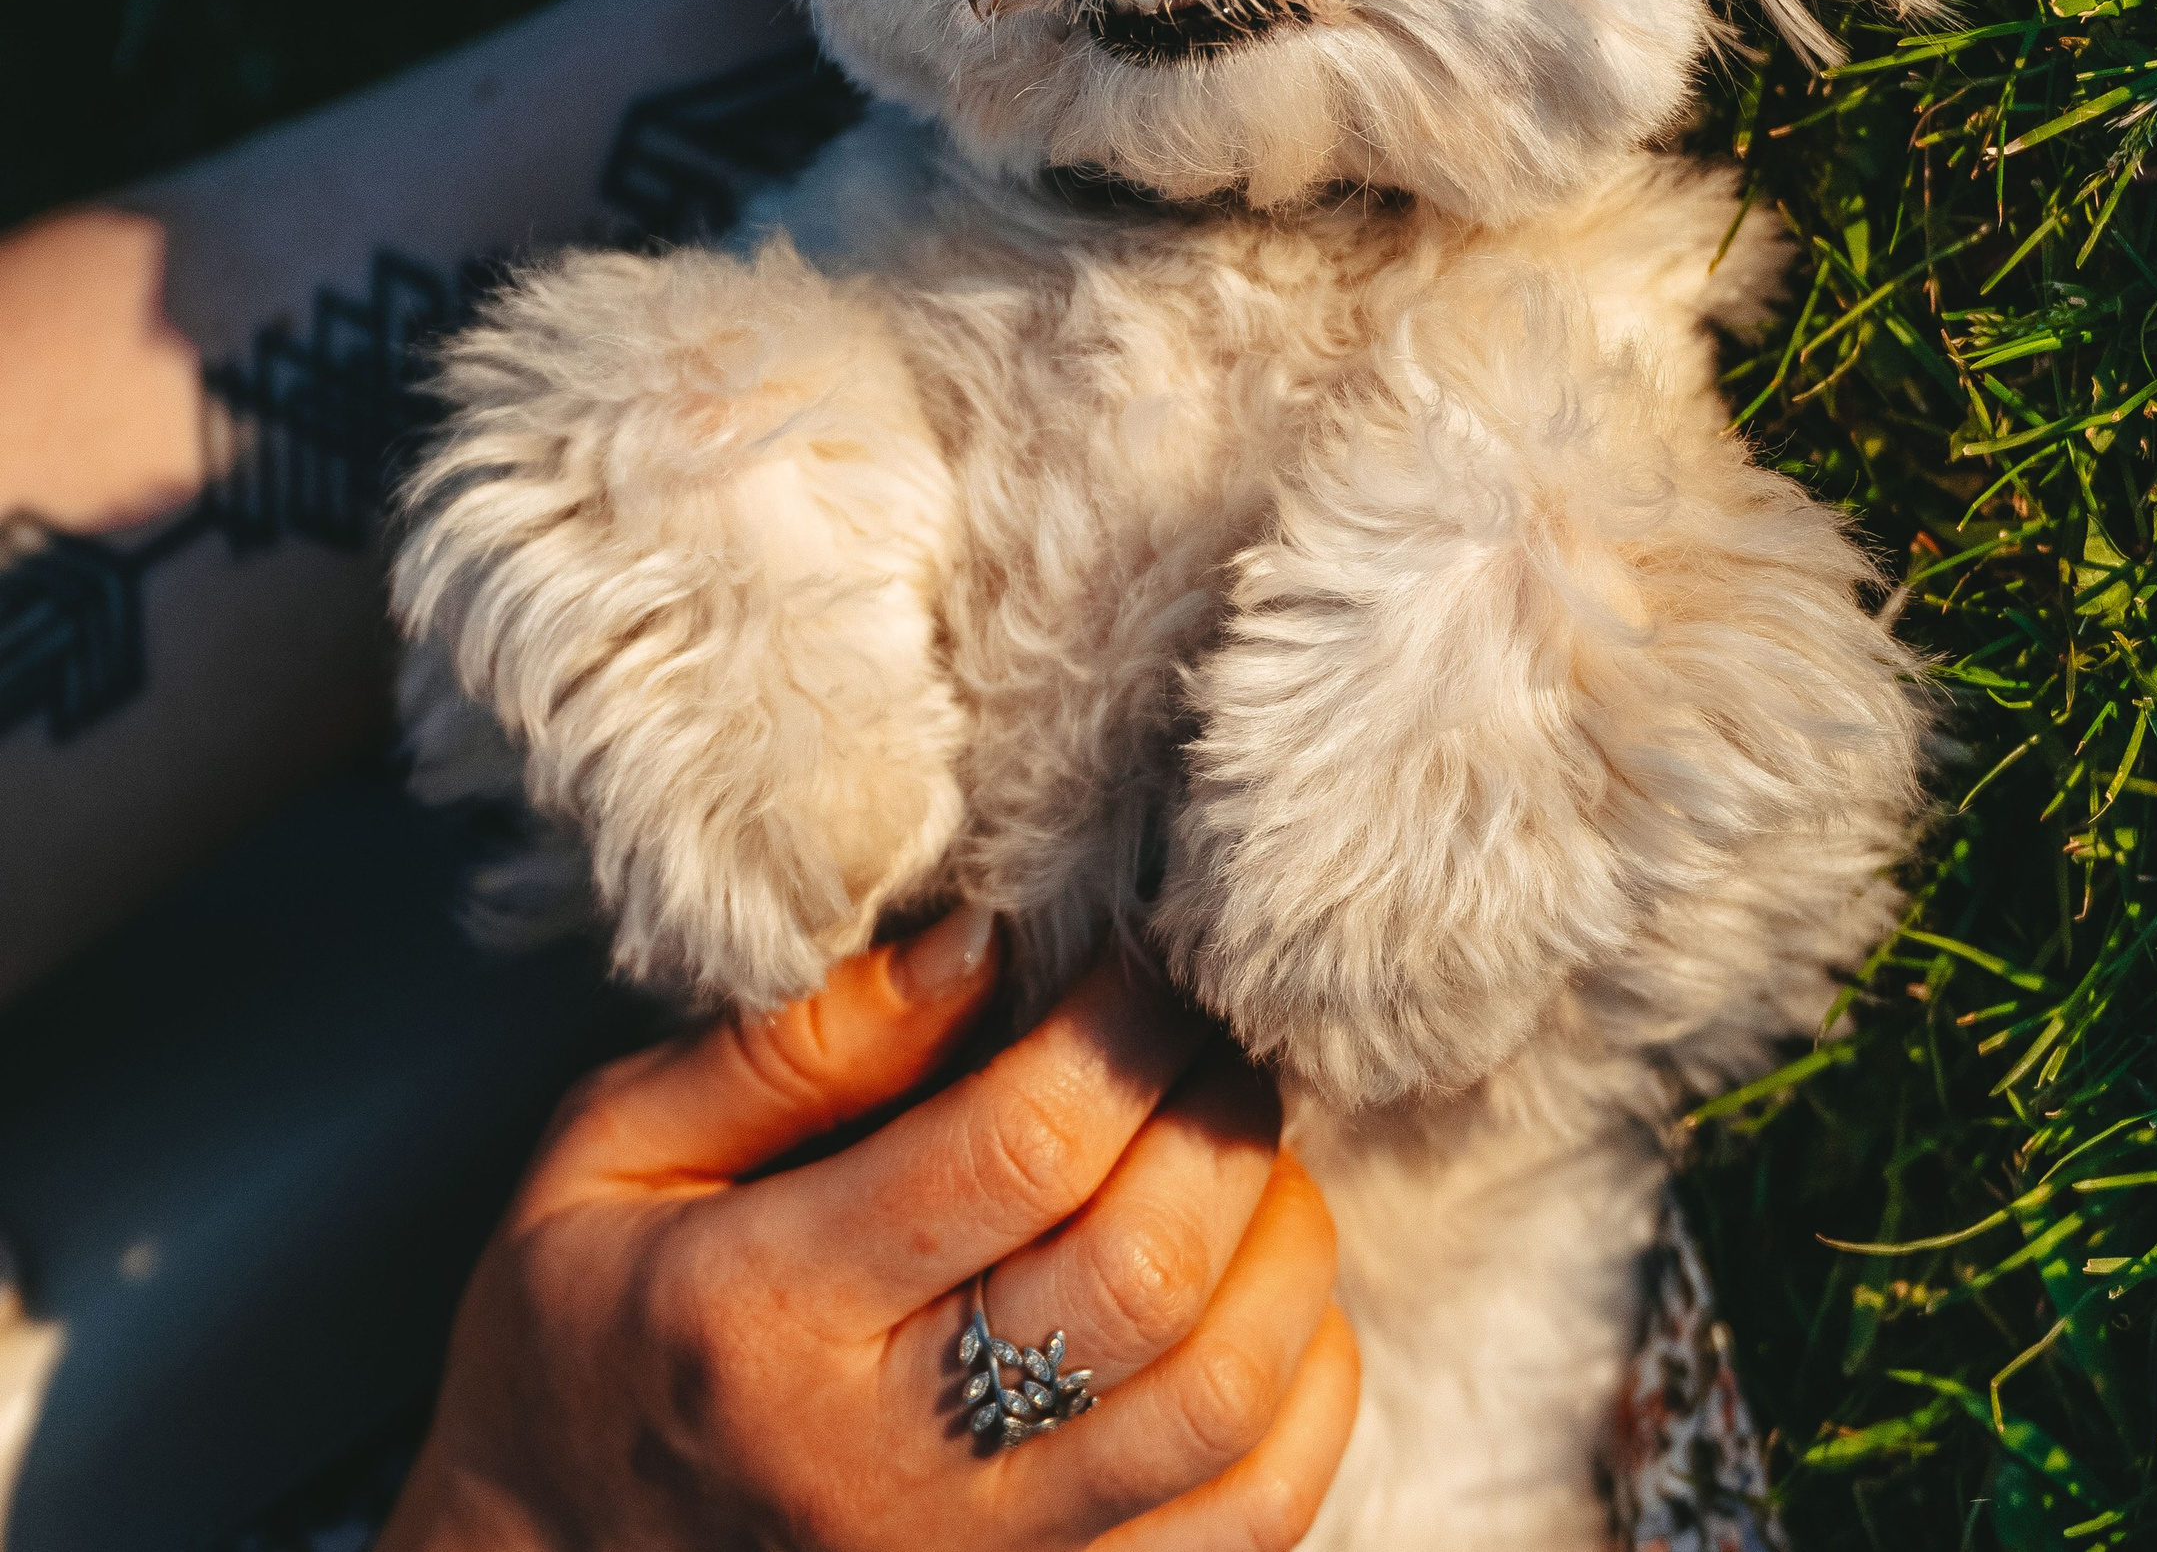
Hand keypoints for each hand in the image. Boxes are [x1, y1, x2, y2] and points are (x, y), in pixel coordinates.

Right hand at [378, 904, 1357, 1551]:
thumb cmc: (578, 1341)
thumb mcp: (607, 1155)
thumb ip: (799, 1047)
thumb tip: (986, 938)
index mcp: (765, 1317)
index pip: (1022, 1148)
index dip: (1124, 1023)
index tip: (1150, 948)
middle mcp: (886, 1466)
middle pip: (1146, 1275)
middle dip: (1222, 1114)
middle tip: (1218, 1026)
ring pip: (1222, 1406)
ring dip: (1284, 1246)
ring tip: (1246, 1147)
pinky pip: (1244, 1529)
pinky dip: (1304, 1399)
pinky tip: (1273, 1300)